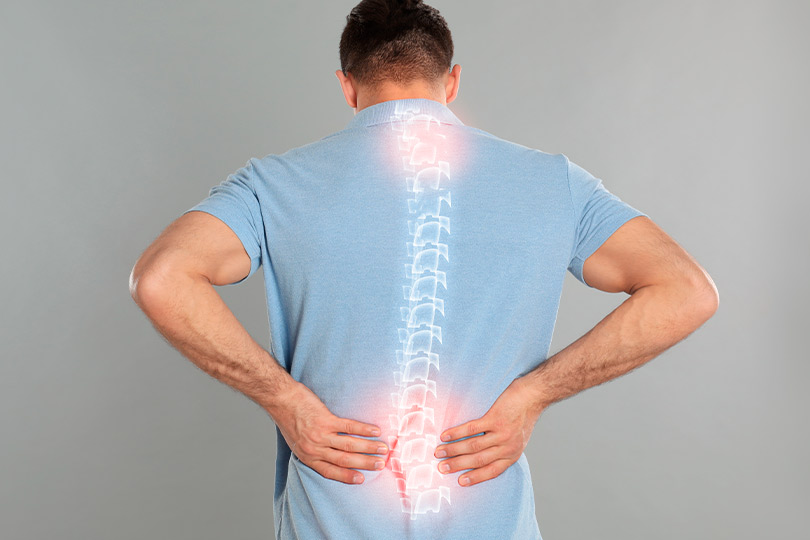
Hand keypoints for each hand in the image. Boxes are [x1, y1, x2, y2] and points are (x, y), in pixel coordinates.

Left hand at [269, 381, 387, 484]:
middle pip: (344, 460)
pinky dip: (364, 429)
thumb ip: (312, 450)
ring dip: (369, 447)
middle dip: (364, 463)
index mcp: (308, 457)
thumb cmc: (289, 419)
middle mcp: (315, 449)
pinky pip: (349, 426)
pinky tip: (375, 431)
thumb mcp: (297, 442)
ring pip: (349, 445)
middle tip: (381, 465)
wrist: (281, 399)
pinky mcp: (325, 420)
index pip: (330, 472)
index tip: (362, 479)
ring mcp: (320, 435)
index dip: (347, 477)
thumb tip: (330, 454)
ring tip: (383, 449)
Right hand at [433, 376, 544, 486]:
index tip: (460, 481)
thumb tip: (482, 456)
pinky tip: (445, 436)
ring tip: (439, 452)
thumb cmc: (524, 416)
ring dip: (453, 450)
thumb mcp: (519, 439)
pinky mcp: (495, 419)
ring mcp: (501, 433)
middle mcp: (508, 447)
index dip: (475, 477)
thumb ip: (503, 449)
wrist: (534, 395)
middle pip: (478, 460)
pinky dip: (456, 433)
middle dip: (457, 465)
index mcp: (513, 454)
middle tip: (441, 468)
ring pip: (473, 446)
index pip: (492, 471)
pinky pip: (472, 429)